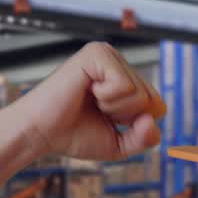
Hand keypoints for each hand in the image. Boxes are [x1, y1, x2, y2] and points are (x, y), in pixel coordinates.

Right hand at [9, 42, 166, 161]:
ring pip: (140, 94)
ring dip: (114, 109)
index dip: (135, 125)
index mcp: (125, 80)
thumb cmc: (74, 135)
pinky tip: (87, 92)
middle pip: (153, 100)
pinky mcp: (96, 54)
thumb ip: (145, 138)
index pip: (158, 106)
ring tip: (90, 101)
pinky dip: (107, 98)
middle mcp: (119, 63)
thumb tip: (153, 119)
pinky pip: (124, 85)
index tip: (107, 120)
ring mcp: (108, 55)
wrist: (39, 133)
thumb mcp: (119, 144)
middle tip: (97, 111)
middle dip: (126, 118)